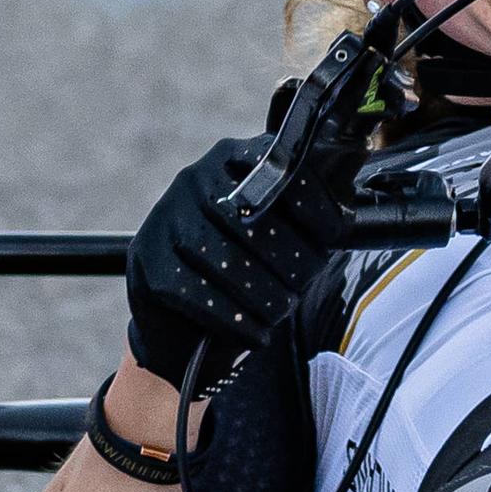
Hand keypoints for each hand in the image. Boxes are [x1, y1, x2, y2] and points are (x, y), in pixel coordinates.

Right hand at [124, 134, 339, 388]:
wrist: (182, 320)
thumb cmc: (244, 269)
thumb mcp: (275, 231)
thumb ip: (303, 216)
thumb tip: (343, 222)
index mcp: (232, 160)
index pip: (278, 168)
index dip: (313, 203)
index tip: (335, 234)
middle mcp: (194, 179)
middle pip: (252, 221)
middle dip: (289, 260)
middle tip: (303, 285)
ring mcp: (164, 220)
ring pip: (224, 258)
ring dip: (263, 293)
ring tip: (280, 310)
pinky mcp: (147, 263)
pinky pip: (194, 292)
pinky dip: (232, 319)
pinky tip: (255, 331)